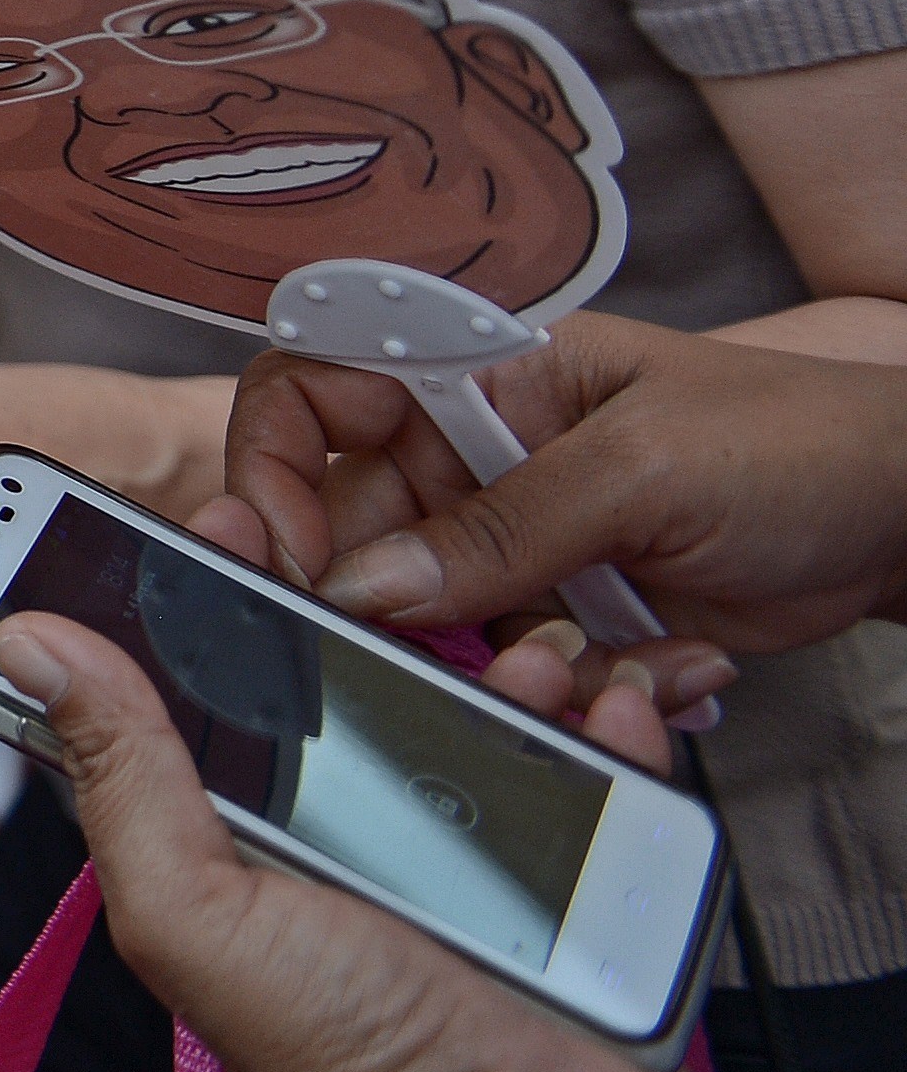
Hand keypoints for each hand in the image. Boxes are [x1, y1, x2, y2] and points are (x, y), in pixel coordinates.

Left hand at [2, 607, 715, 1071]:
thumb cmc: (344, 1065)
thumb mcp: (193, 910)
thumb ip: (122, 774)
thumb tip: (33, 639)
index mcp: (229, 829)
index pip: (193, 688)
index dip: (193, 600)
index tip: (217, 516)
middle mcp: (334, 827)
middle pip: (342, 674)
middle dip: (368, 602)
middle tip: (399, 553)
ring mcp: (454, 841)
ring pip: (470, 697)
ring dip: (501, 647)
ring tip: (522, 637)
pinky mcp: (561, 862)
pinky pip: (584, 759)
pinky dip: (604, 718)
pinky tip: (603, 696)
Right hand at [217, 317, 906, 722]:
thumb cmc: (797, 442)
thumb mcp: (643, 468)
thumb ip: (499, 528)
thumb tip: (363, 590)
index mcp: (469, 379)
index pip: (310, 396)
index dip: (275, 471)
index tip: (299, 563)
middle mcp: (473, 459)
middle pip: (360, 538)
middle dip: (413, 612)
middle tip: (493, 650)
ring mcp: (521, 543)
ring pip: (440, 627)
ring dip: (522, 667)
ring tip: (617, 662)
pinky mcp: (573, 617)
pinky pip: (525, 674)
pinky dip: (594, 692)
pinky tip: (675, 667)